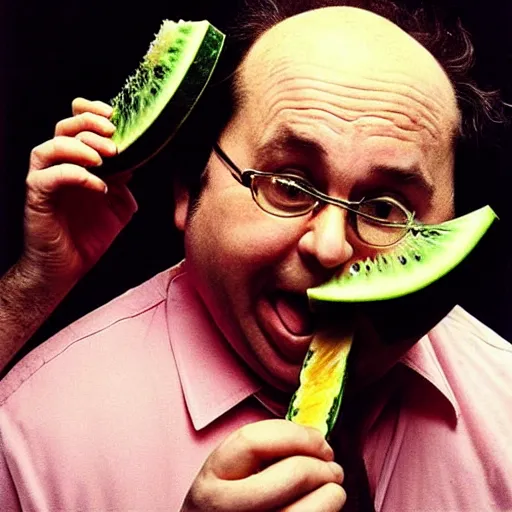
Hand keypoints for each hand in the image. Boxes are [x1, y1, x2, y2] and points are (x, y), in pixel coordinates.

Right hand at [21, 97, 136, 290]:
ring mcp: (44, 180)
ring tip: (105, 158)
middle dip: (90, 126)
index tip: (115, 116)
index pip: (77, 125)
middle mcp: (57, 167)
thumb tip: (136, 163)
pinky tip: (98, 186)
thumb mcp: (118, 207)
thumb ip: (125, 183)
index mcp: (76, 163)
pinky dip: (76, 175)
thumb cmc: (89, 236)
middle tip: (114, 137)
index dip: (92, 112)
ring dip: (80, 147)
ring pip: (50, 147)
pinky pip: (49, 177)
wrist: (68, 268)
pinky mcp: (37, 198)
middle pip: (64, 128)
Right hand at [182, 419, 345, 510]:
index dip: (296, 435)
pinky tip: (323, 508)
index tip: (319, 440)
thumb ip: (261, 452)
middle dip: (321, 467)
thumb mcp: (230, 474)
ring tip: (334, 490)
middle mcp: (221, 508)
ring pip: (305, 511)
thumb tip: (314, 439)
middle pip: (291, 475)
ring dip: (331, 495)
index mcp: (212, 477)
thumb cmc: (231, 506)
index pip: (253, 440)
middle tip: (333, 469)